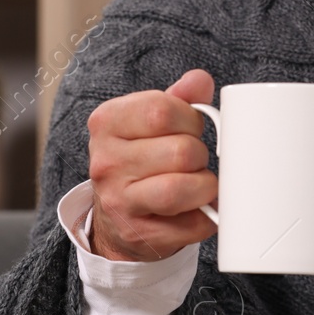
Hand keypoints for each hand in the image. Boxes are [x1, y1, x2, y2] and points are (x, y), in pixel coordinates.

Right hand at [87, 68, 217, 262]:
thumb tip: (200, 80)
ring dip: (205, 186)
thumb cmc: (143, 160)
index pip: (161, 110)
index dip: (190, 119)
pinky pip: (191, 224)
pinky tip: (198, 208)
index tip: (190, 128)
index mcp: (107, 123)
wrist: (120, 217)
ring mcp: (119, 201)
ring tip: (199, 184)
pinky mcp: (138, 234)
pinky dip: (207, 216)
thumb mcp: (152, 123)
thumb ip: (178, 99)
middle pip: (181, 151)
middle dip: (200, 155)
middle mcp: (106, 162)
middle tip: (194, 161)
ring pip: (181, 189)